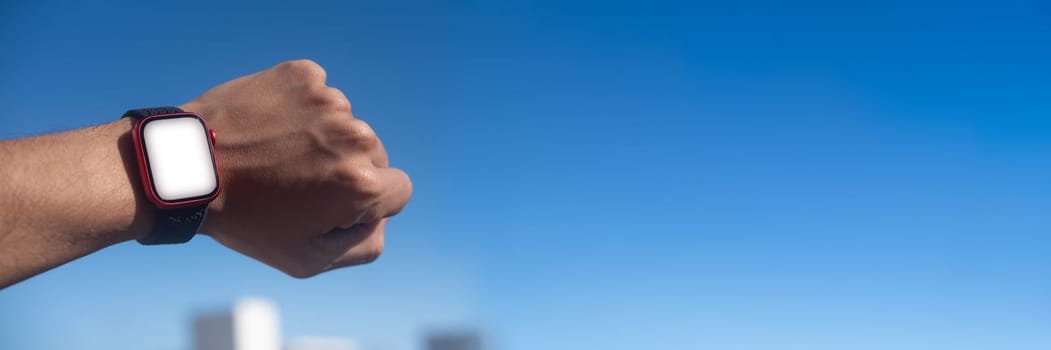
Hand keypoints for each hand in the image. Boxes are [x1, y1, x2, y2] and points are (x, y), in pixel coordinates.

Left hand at [184, 60, 412, 277]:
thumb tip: (379, 220)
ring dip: (320, 138)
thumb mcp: (306, 260)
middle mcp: (354, 136)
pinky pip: (318, 95)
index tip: (328, 203)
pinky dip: (299, 110)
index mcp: (361, 184)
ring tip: (274, 154)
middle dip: (344, 169)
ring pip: (344, 125)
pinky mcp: (303, 75)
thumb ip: (362, 246)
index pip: (398, 191)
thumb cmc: (245, 219)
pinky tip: (268, 127)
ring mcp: (328, 101)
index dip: (367, 203)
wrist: (183, 168)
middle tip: (294, 183)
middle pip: (373, 156)